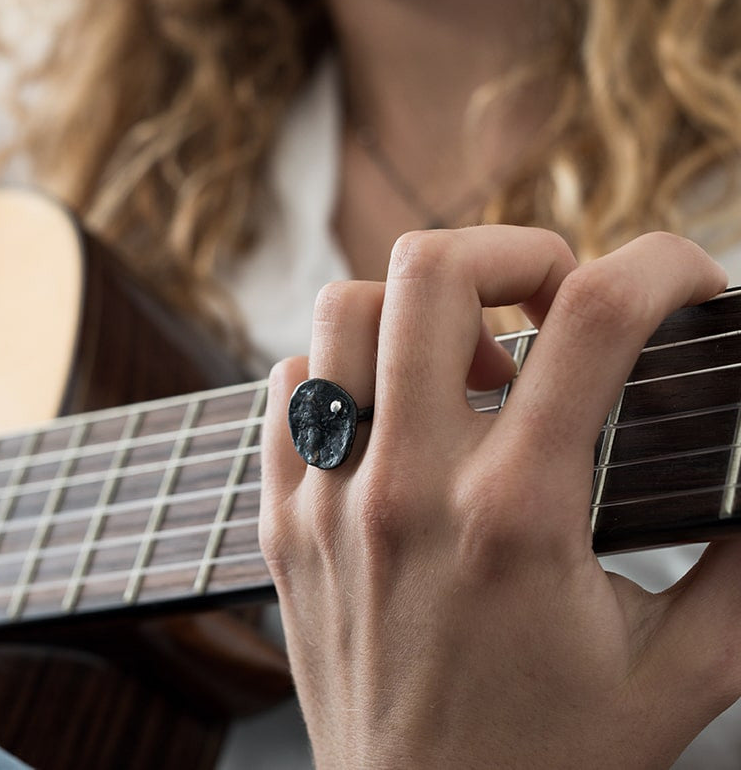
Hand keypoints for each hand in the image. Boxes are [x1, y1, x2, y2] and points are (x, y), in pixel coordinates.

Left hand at [260, 227, 737, 768]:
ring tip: (463, 361)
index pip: (596, 319)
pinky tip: (389, 411)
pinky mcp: (284, 519)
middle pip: (432, 270)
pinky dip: (344, 367)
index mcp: (519, 516)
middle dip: (510, 249)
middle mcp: (408, 488)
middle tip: (548, 298)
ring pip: (343, 311)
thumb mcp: (683, 670)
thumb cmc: (549, 761)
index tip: (684, 284)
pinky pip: (289, 385)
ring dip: (415, 306)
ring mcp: (328, 498)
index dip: (662, 266)